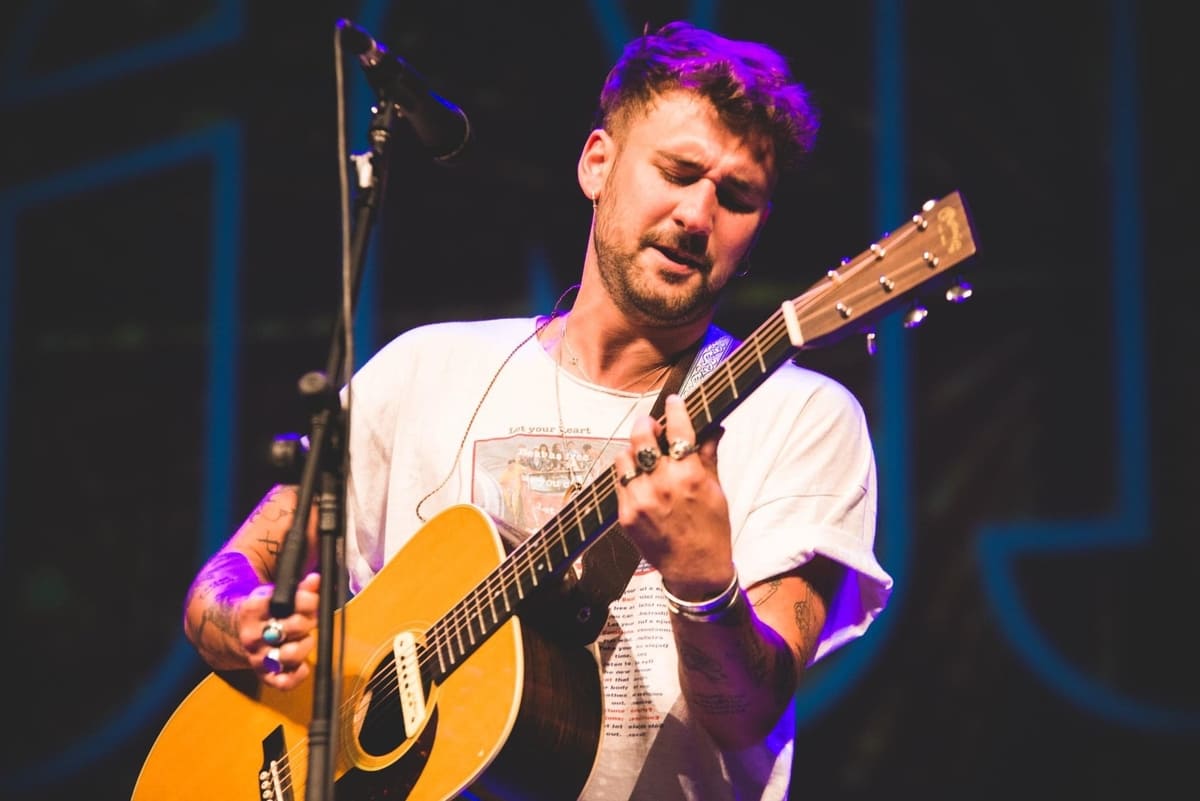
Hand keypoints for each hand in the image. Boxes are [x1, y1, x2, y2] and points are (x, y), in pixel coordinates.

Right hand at [239, 571, 320, 689]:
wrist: (237, 632)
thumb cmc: (264, 611)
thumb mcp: (276, 594)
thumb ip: (299, 588)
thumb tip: (316, 580)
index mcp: (253, 610)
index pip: (284, 602)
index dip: (306, 600)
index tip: (312, 597)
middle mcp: (253, 636)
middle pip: (292, 627)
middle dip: (308, 621)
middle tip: (310, 618)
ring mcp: (258, 657)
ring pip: (290, 655)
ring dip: (305, 646)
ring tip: (305, 638)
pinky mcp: (265, 675)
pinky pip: (284, 682)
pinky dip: (298, 675)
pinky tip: (303, 664)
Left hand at [613, 394, 733, 596]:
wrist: (695, 569)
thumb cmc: (711, 529)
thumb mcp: (716, 490)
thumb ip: (708, 455)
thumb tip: (713, 427)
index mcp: (688, 475)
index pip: (677, 429)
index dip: (675, 409)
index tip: (674, 402)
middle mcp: (661, 484)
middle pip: (641, 436)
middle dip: (646, 424)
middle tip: (652, 426)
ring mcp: (640, 499)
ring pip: (624, 457)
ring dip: (633, 452)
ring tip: (643, 456)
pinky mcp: (625, 514)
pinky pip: (619, 482)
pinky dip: (628, 476)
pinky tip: (640, 481)